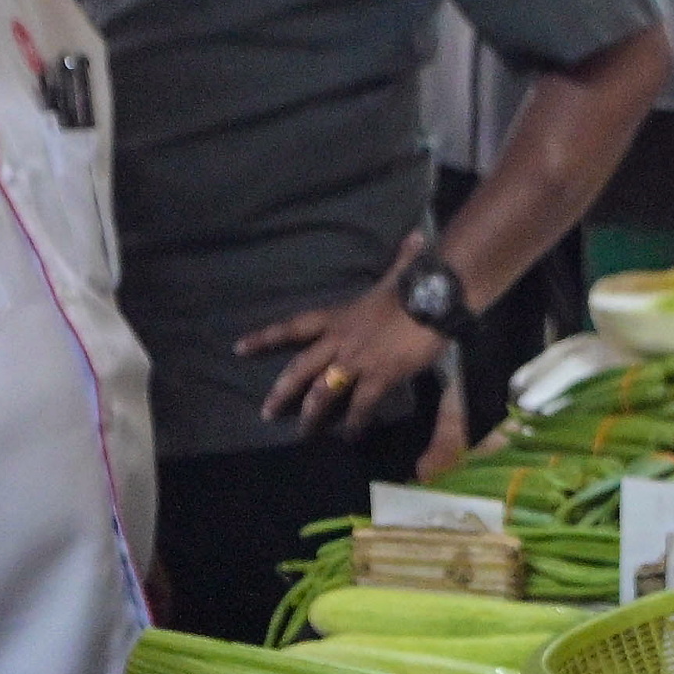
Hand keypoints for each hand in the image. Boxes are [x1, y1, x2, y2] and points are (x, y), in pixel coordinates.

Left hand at [239, 237, 449, 434]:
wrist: (434, 299)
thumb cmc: (415, 286)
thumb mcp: (398, 274)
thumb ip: (401, 260)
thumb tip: (415, 238)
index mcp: (337, 317)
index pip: (292, 327)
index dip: (265, 338)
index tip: (239, 349)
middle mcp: (338, 341)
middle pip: (300, 369)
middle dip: (281, 392)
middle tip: (266, 413)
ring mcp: (356, 360)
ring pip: (322, 393)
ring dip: (311, 415)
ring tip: (303, 435)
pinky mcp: (378, 377)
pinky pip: (360, 406)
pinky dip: (355, 423)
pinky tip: (352, 436)